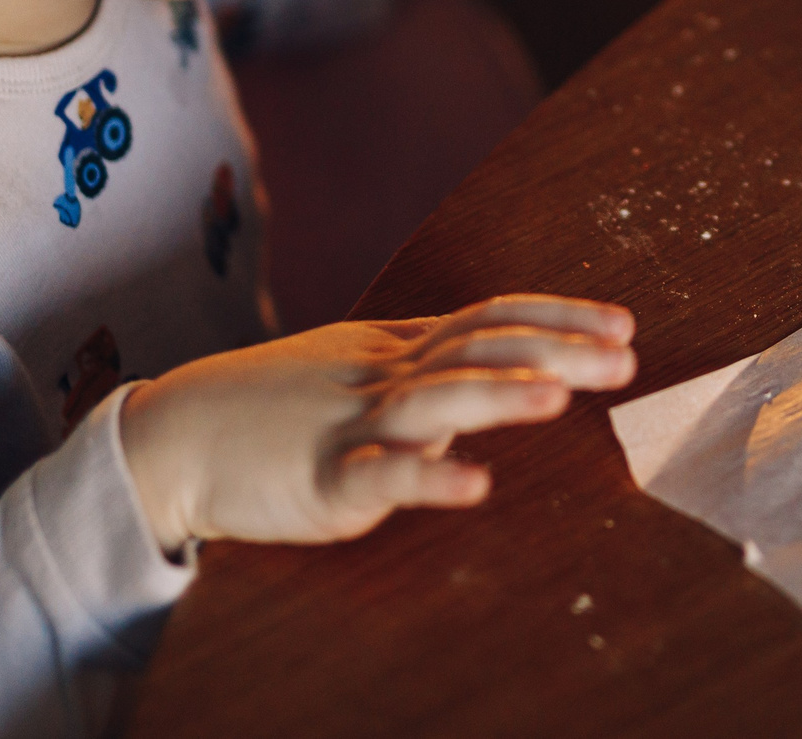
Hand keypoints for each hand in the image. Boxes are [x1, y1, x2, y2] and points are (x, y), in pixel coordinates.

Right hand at [120, 295, 636, 554]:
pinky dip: (429, 478)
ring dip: (499, 396)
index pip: (492, 317)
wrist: (174, 436)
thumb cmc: (274, 405)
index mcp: (398, 348)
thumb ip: (429, 362)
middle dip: (559, 350)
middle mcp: (385, 375)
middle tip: (627, 358)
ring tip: (559, 397)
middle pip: (481, 349)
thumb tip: (507, 358)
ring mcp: (352, 425)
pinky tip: (476, 484)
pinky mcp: (322, 481)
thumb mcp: (358, 366)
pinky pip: (380, 477)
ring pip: (435, 400)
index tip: (623, 323)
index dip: (559, 316)